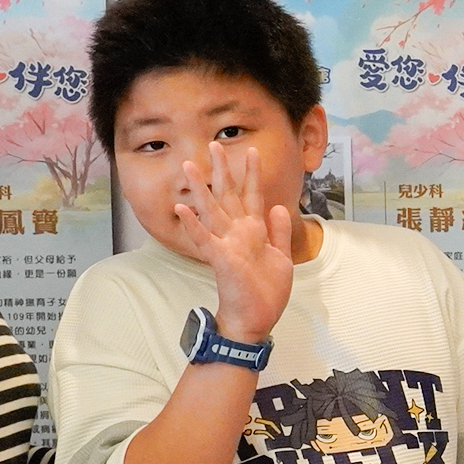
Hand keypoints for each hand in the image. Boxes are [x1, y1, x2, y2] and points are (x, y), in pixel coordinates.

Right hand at [168, 139, 295, 346]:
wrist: (256, 319)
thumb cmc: (266, 291)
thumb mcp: (282, 257)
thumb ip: (279, 231)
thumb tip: (276, 205)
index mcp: (254, 232)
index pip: (253, 196)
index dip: (252, 174)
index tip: (251, 150)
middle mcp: (238, 233)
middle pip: (229, 195)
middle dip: (223, 170)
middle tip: (214, 144)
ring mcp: (228, 244)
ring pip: (212, 210)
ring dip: (200, 188)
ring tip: (189, 165)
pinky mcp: (222, 259)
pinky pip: (205, 239)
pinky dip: (194, 224)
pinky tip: (182, 206)